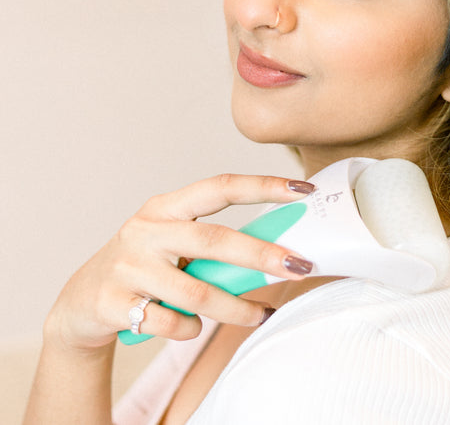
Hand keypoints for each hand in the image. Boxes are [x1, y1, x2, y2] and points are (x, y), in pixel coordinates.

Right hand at [44, 174, 314, 350]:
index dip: (263, 186)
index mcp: (166, 207)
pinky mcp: (114, 302)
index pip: (220, 187)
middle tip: (300, 266)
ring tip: (261, 315)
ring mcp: (128, 265)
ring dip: (236, 308)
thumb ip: (213, 245)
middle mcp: (146, 229)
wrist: (82, 302)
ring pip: (196, 290)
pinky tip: (193, 328)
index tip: (302, 189)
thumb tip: (278, 254)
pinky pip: (168, 322)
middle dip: (261, 255)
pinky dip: (190, 329)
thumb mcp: (173, 243)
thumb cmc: (145, 267)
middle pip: (214, 239)